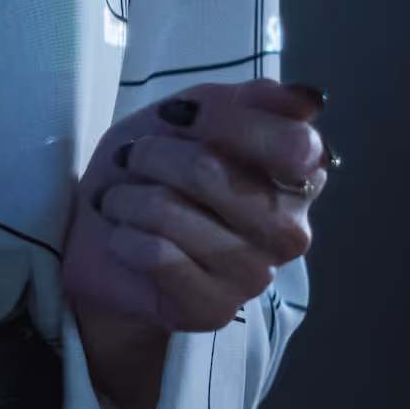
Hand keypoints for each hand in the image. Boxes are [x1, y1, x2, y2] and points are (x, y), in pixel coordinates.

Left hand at [62, 79, 327, 408]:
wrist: (102, 238)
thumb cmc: (153, 170)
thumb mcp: (191, 115)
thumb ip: (247, 102)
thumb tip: (307, 100)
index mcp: (299, 177)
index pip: (294, 143)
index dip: (223, 119)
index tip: (177, 117)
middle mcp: (291, 230)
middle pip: (208, 170)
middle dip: (153, 155)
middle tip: (136, 160)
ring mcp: (257, 274)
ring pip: (171, 211)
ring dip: (127, 197)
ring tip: (122, 202)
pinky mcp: (214, 309)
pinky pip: (156, 255)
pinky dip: (123, 236)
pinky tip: (124, 238)